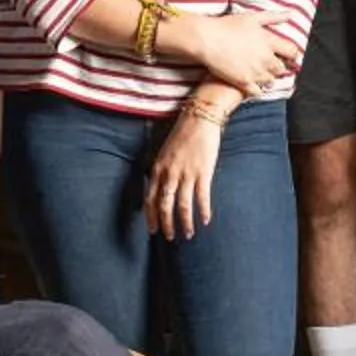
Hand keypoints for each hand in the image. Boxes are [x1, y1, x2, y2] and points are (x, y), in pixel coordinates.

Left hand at [144, 108, 224, 239]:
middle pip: (164, 205)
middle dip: (166, 224)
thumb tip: (159, 189)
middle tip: (170, 237)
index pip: (149, 198)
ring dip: (185, 223)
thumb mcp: (164, 153)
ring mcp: (186, 173)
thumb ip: (161, 171)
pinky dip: (204, 211)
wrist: (199, 118)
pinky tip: (206, 220)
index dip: (151, 217)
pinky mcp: (203, 172)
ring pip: (182, 205)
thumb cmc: (182, 134)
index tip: (153, 230)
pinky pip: (202, 197)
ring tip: (189, 234)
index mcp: (157, 168)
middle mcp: (169, 173)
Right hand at [181, 10, 301, 93]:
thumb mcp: (252, 17)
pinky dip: (256, 89)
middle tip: (268, 65)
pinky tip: (250, 83)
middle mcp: (265, 58)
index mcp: (269, 41)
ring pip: (270, 81)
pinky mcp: (244, 82)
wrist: (207, 39)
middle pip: (282, 69)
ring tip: (257, 73)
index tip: (288, 56)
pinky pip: (258, 92)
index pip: (292, 52)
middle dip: (277, 68)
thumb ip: (273, 17)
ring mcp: (255, 72)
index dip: (292, 55)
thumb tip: (291, 14)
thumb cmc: (227, 26)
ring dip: (267, 78)